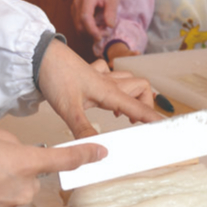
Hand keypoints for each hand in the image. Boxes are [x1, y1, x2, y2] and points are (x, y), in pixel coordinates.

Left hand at [38, 39, 159, 137]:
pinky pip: (110, 72)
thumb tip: (98, 149)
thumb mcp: (69, 110)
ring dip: (132, 92)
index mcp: (108, 91)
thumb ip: (83, 130)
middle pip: (141, 87)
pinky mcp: (90, 72)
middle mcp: (108, 82)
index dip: (153, 117)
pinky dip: (115, 82)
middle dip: (145, 103)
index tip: (166, 126)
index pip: (138, 107)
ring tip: (124, 112)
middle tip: (137, 122)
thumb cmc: (55, 77)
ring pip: (128, 78)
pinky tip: (107, 92)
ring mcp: (100, 75)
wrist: (40, 57)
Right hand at [71, 0, 118, 39]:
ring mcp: (74, 8)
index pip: (85, 18)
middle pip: (79, 25)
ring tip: (102, 30)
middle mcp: (77, 4)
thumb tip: (109, 26)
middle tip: (105, 34)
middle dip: (91, 34)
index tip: (100, 37)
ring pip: (77, 27)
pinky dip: (86, 30)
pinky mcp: (74, 11)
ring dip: (89, 33)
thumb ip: (111, 11)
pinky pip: (78, 25)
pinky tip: (96, 27)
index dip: (92, 30)